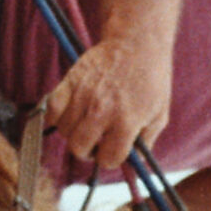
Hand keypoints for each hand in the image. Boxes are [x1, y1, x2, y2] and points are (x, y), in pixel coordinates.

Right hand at [43, 35, 171, 170]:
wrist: (136, 43)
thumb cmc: (151, 80)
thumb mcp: (159, 115)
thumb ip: (146, 143)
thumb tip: (132, 168)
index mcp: (127, 121)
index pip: (108, 159)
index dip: (111, 158)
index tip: (113, 150)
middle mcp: (102, 110)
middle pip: (80, 149)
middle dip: (89, 150)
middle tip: (96, 140)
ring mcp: (83, 96)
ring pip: (65, 132)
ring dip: (74, 133)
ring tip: (86, 123)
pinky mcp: (69, 81)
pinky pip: (51, 110)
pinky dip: (56, 117)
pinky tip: (69, 114)